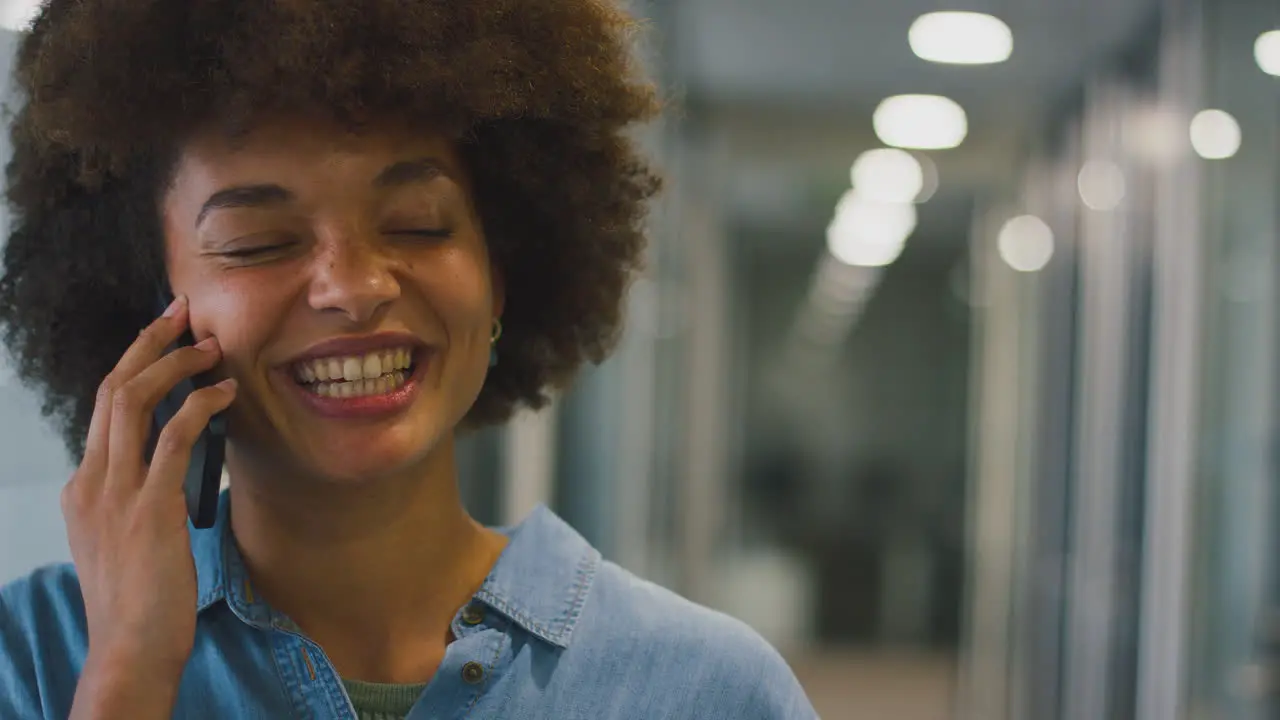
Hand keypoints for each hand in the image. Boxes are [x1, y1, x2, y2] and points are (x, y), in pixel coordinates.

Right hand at [62, 295, 235, 716]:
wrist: (130, 648)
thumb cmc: (140, 601)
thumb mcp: (127, 540)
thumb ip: (140, 500)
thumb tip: (173, 472)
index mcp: (85, 486)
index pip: (106, 408)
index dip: (136, 364)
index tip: (164, 336)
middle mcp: (92, 480)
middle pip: (114, 389)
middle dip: (148, 344)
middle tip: (182, 313)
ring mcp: (116, 492)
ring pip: (134, 401)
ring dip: (174, 364)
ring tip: (210, 345)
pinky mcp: (149, 507)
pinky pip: (173, 437)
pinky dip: (199, 405)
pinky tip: (224, 393)